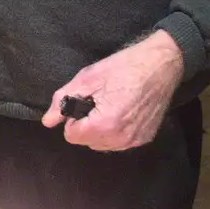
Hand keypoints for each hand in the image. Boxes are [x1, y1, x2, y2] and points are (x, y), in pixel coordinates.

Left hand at [41, 31, 184, 151]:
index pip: (72, 136)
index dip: (73, 118)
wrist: (162, 64)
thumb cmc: (124, 67)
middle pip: (86, 142)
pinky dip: (115, 131)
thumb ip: (63, 101)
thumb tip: (47, 121)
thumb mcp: (87, 78)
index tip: (85, 101)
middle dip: (86, 124)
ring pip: (102, 144)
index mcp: (106, 125)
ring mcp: (135, 141)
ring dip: (99, 129)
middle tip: (98, 101)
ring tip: (110, 105)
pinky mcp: (145, 138)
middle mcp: (122, 139)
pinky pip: (119, 142)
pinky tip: (123, 111)